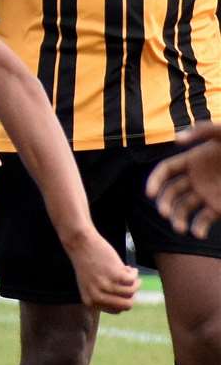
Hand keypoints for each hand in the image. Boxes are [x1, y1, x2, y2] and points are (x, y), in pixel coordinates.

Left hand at [66, 232, 139, 313]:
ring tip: (129, 272)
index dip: (123, 299)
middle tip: (130, 282)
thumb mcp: (90, 284)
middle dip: (132, 293)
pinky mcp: (116, 275)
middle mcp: (97, 297)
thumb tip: (127, 305)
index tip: (122, 288)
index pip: (117, 310)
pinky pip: (133, 280)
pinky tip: (128, 267)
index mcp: (90, 301)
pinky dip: (134, 273)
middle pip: (127, 304)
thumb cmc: (87, 263)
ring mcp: (106, 286)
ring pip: (132, 291)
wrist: (81, 245)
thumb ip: (104, 296)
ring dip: (135, 281)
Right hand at [146, 123, 220, 239]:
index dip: (154, 182)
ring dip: (178, 220)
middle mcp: (195, 179)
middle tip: (165, 213)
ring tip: (181, 229)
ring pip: (183, 209)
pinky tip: (199, 234)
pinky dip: (199, 229)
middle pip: (170, 193)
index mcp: (192, 161)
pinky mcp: (217, 208)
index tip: (150, 194)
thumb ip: (203, 130)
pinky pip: (203, 221)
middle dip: (165, 204)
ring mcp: (205, 194)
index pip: (165, 172)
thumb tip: (177, 139)